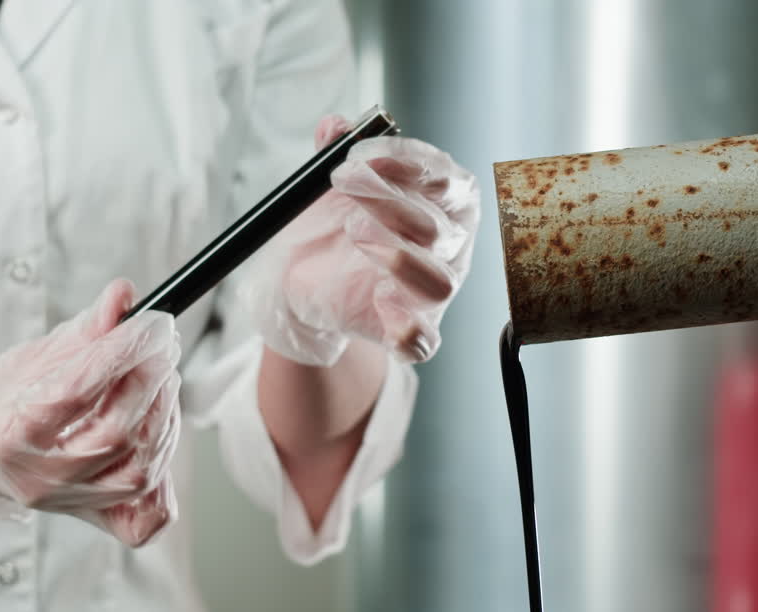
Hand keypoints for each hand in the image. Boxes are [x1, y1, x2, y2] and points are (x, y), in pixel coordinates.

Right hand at [0, 279, 180, 545]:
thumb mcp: (30, 359)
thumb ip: (83, 331)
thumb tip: (125, 295)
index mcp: (10, 433)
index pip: (77, 390)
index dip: (121, 351)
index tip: (151, 323)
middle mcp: (39, 478)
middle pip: (115, 433)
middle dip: (151, 381)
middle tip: (164, 346)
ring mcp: (66, 504)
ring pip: (138, 471)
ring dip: (164, 416)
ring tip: (163, 378)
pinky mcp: (89, 519)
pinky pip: (143, 516)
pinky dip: (164, 478)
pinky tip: (158, 434)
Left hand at [246, 115, 478, 366]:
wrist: (307, 279)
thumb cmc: (334, 224)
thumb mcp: (328, 185)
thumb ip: (333, 154)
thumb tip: (333, 125)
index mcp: (444, 202)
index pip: (446, 178)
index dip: (406, 162)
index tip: (360, 154)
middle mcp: (450, 245)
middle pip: (438, 227)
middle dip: (389, 201)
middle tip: (343, 184)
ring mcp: (434, 290)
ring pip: (439, 282)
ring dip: (398, 256)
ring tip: (354, 232)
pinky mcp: (411, 331)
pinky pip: (422, 339)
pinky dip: (406, 327)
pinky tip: (380, 304)